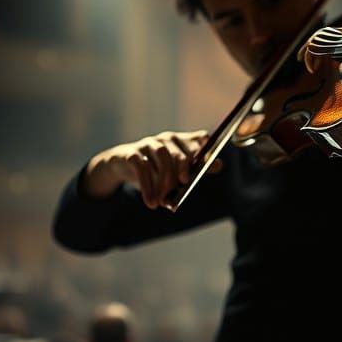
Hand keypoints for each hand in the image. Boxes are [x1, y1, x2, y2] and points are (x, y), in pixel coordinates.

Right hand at [84, 130, 220, 208]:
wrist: (122, 165)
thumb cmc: (155, 169)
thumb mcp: (175, 170)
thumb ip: (195, 169)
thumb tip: (218, 165)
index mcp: (181, 142)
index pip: (199, 139)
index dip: (206, 149)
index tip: (209, 163)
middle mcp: (166, 139)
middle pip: (180, 152)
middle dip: (183, 169)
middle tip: (184, 184)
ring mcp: (149, 144)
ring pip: (162, 157)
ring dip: (164, 181)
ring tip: (163, 200)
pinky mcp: (132, 153)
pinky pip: (142, 166)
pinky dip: (147, 186)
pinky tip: (150, 202)